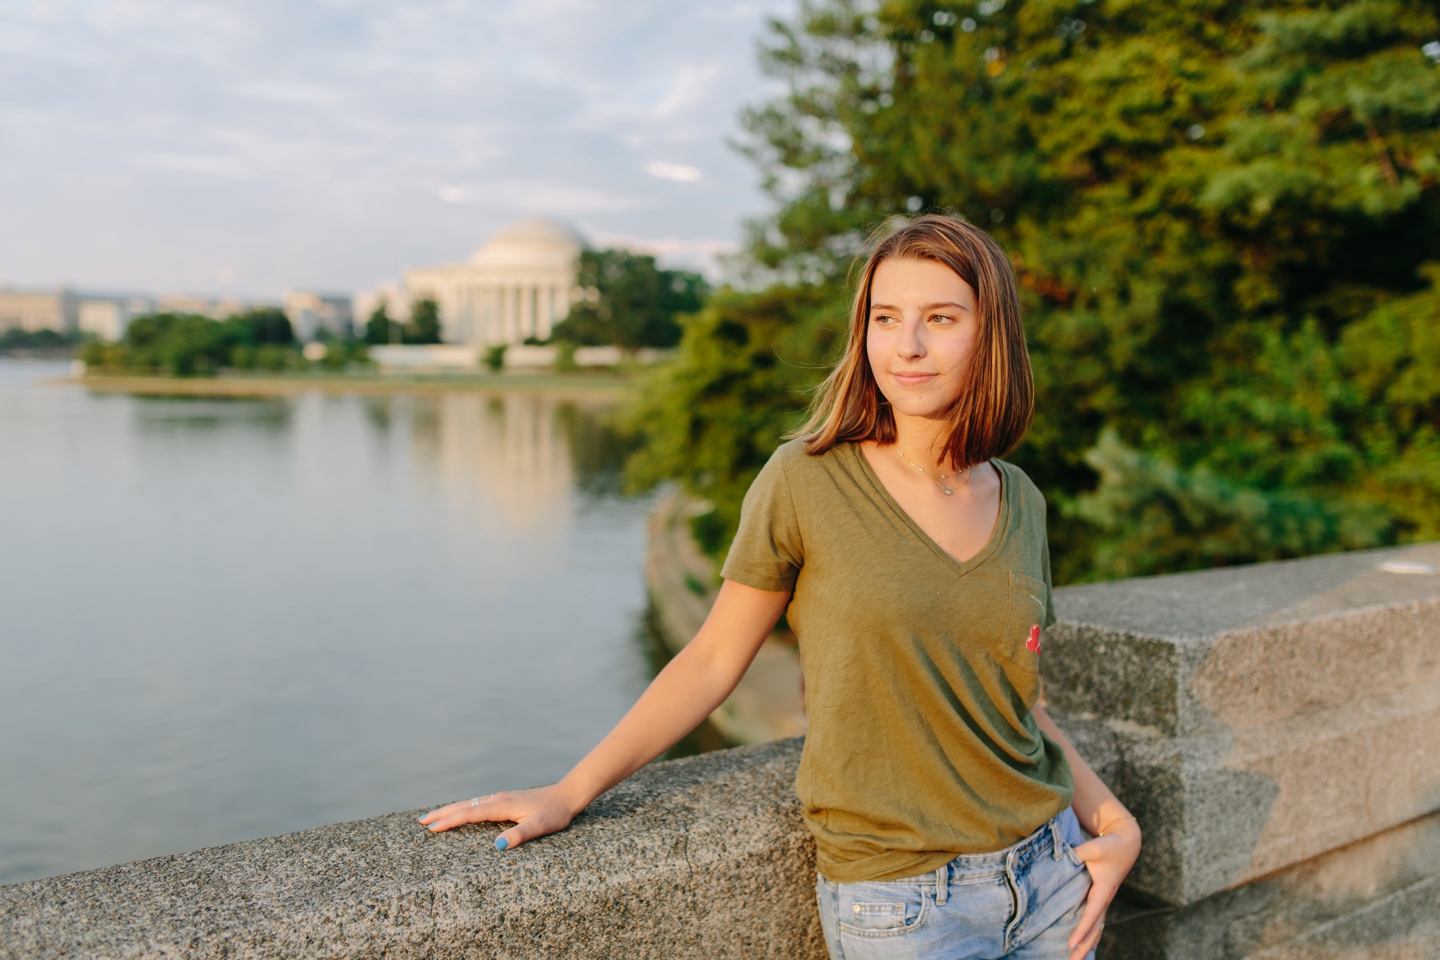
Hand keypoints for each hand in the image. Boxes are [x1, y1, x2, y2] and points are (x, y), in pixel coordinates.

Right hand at [419, 783, 582, 849]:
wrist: (566, 795)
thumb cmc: (555, 813)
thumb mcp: (541, 826)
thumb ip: (520, 835)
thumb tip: (498, 846)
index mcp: (502, 805)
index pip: (470, 813)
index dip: (450, 821)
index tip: (432, 828)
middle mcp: (498, 799)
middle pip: (464, 805)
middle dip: (442, 813)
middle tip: (420, 822)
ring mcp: (500, 798)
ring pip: (469, 803)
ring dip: (449, 810)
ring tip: (432, 817)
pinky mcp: (505, 800)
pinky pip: (477, 803)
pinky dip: (463, 808)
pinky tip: (460, 812)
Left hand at [1067, 816, 1140, 959]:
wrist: (1127, 843)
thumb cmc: (1110, 846)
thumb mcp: (1093, 848)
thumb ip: (1076, 854)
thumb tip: (1056, 859)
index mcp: (1104, 890)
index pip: (1091, 914)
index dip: (1081, 929)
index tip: (1071, 943)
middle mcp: (1105, 899)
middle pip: (1095, 929)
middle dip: (1084, 947)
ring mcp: (1105, 901)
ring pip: (1096, 929)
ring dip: (1087, 945)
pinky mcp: (1102, 899)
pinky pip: (1097, 922)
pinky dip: (1091, 936)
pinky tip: (1085, 946)